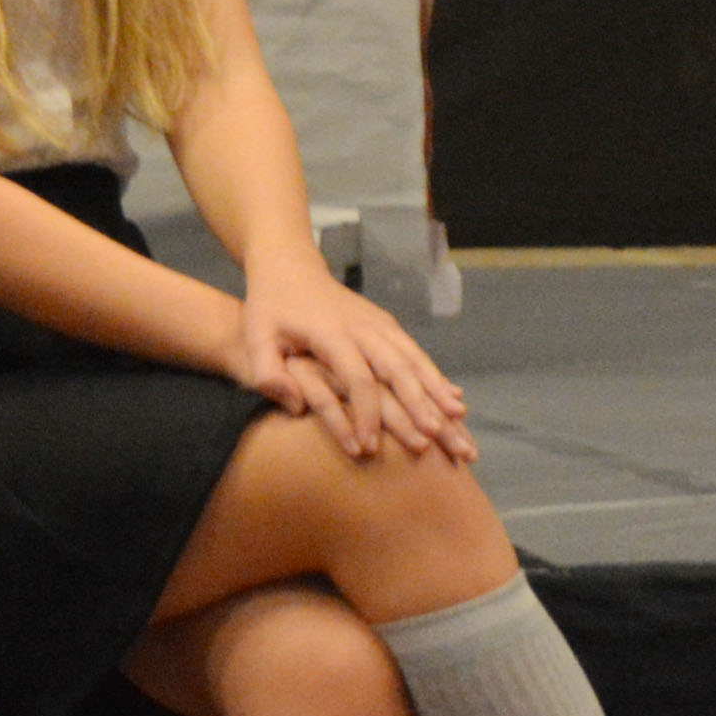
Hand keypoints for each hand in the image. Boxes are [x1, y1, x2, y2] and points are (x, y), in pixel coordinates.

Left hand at [228, 265, 468, 465]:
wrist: (290, 268)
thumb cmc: (270, 308)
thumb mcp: (255, 337)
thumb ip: (267, 372)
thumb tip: (296, 407)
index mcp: (331, 333)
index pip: (357, 379)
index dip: (365, 415)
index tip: (368, 448)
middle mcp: (363, 328)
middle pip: (398, 370)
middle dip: (420, 407)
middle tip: (437, 439)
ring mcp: (379, 324)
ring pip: (415, 360)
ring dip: (439, 392)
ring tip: (460, 423)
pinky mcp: (387, 325)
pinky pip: (416, 353)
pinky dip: (436, 377)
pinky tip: (454, 399)